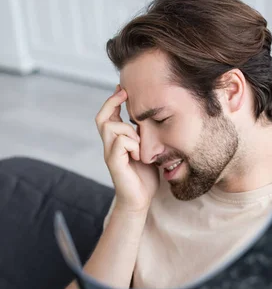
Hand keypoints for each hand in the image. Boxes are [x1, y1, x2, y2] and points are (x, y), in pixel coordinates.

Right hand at [95, 84, 159, 211]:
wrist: (141, 199)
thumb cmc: (145, 176)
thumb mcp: (148, 149)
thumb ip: (145, 134)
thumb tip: (153, 115)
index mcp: (116, 141)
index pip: (108, 115)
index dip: (113, 99)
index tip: (124, 88)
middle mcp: (110, 145)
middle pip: (102, 117)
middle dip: (112, 103)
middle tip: (125, 95)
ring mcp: (111, 154)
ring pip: (111, 127)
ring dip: (128, 130)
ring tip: (139, 142)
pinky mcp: (114, 164)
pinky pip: (120, 143)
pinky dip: (132, 144)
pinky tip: (139, 155)